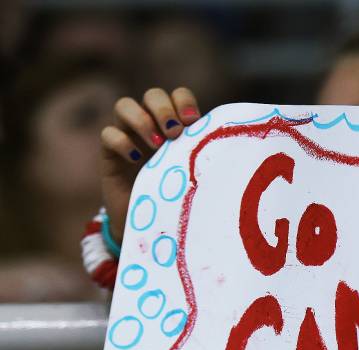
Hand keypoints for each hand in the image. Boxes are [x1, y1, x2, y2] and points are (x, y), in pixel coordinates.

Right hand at [100, 87, 201, 240]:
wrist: (150, 224)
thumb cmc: (178, 195)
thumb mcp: (193, 173)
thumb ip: (203, 155)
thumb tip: (229, 146)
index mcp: (174, 124)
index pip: (177, 94)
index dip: (183, 100)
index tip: (193, 121)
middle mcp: (150, 124)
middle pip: (152, 94)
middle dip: (163, 108)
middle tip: (175, 133)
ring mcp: (127, 135)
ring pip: (124, 105)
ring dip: (141, 120)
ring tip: (157, 145)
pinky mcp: (108, 154)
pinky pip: (107, 133)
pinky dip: (121, 141)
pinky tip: (135, 159)